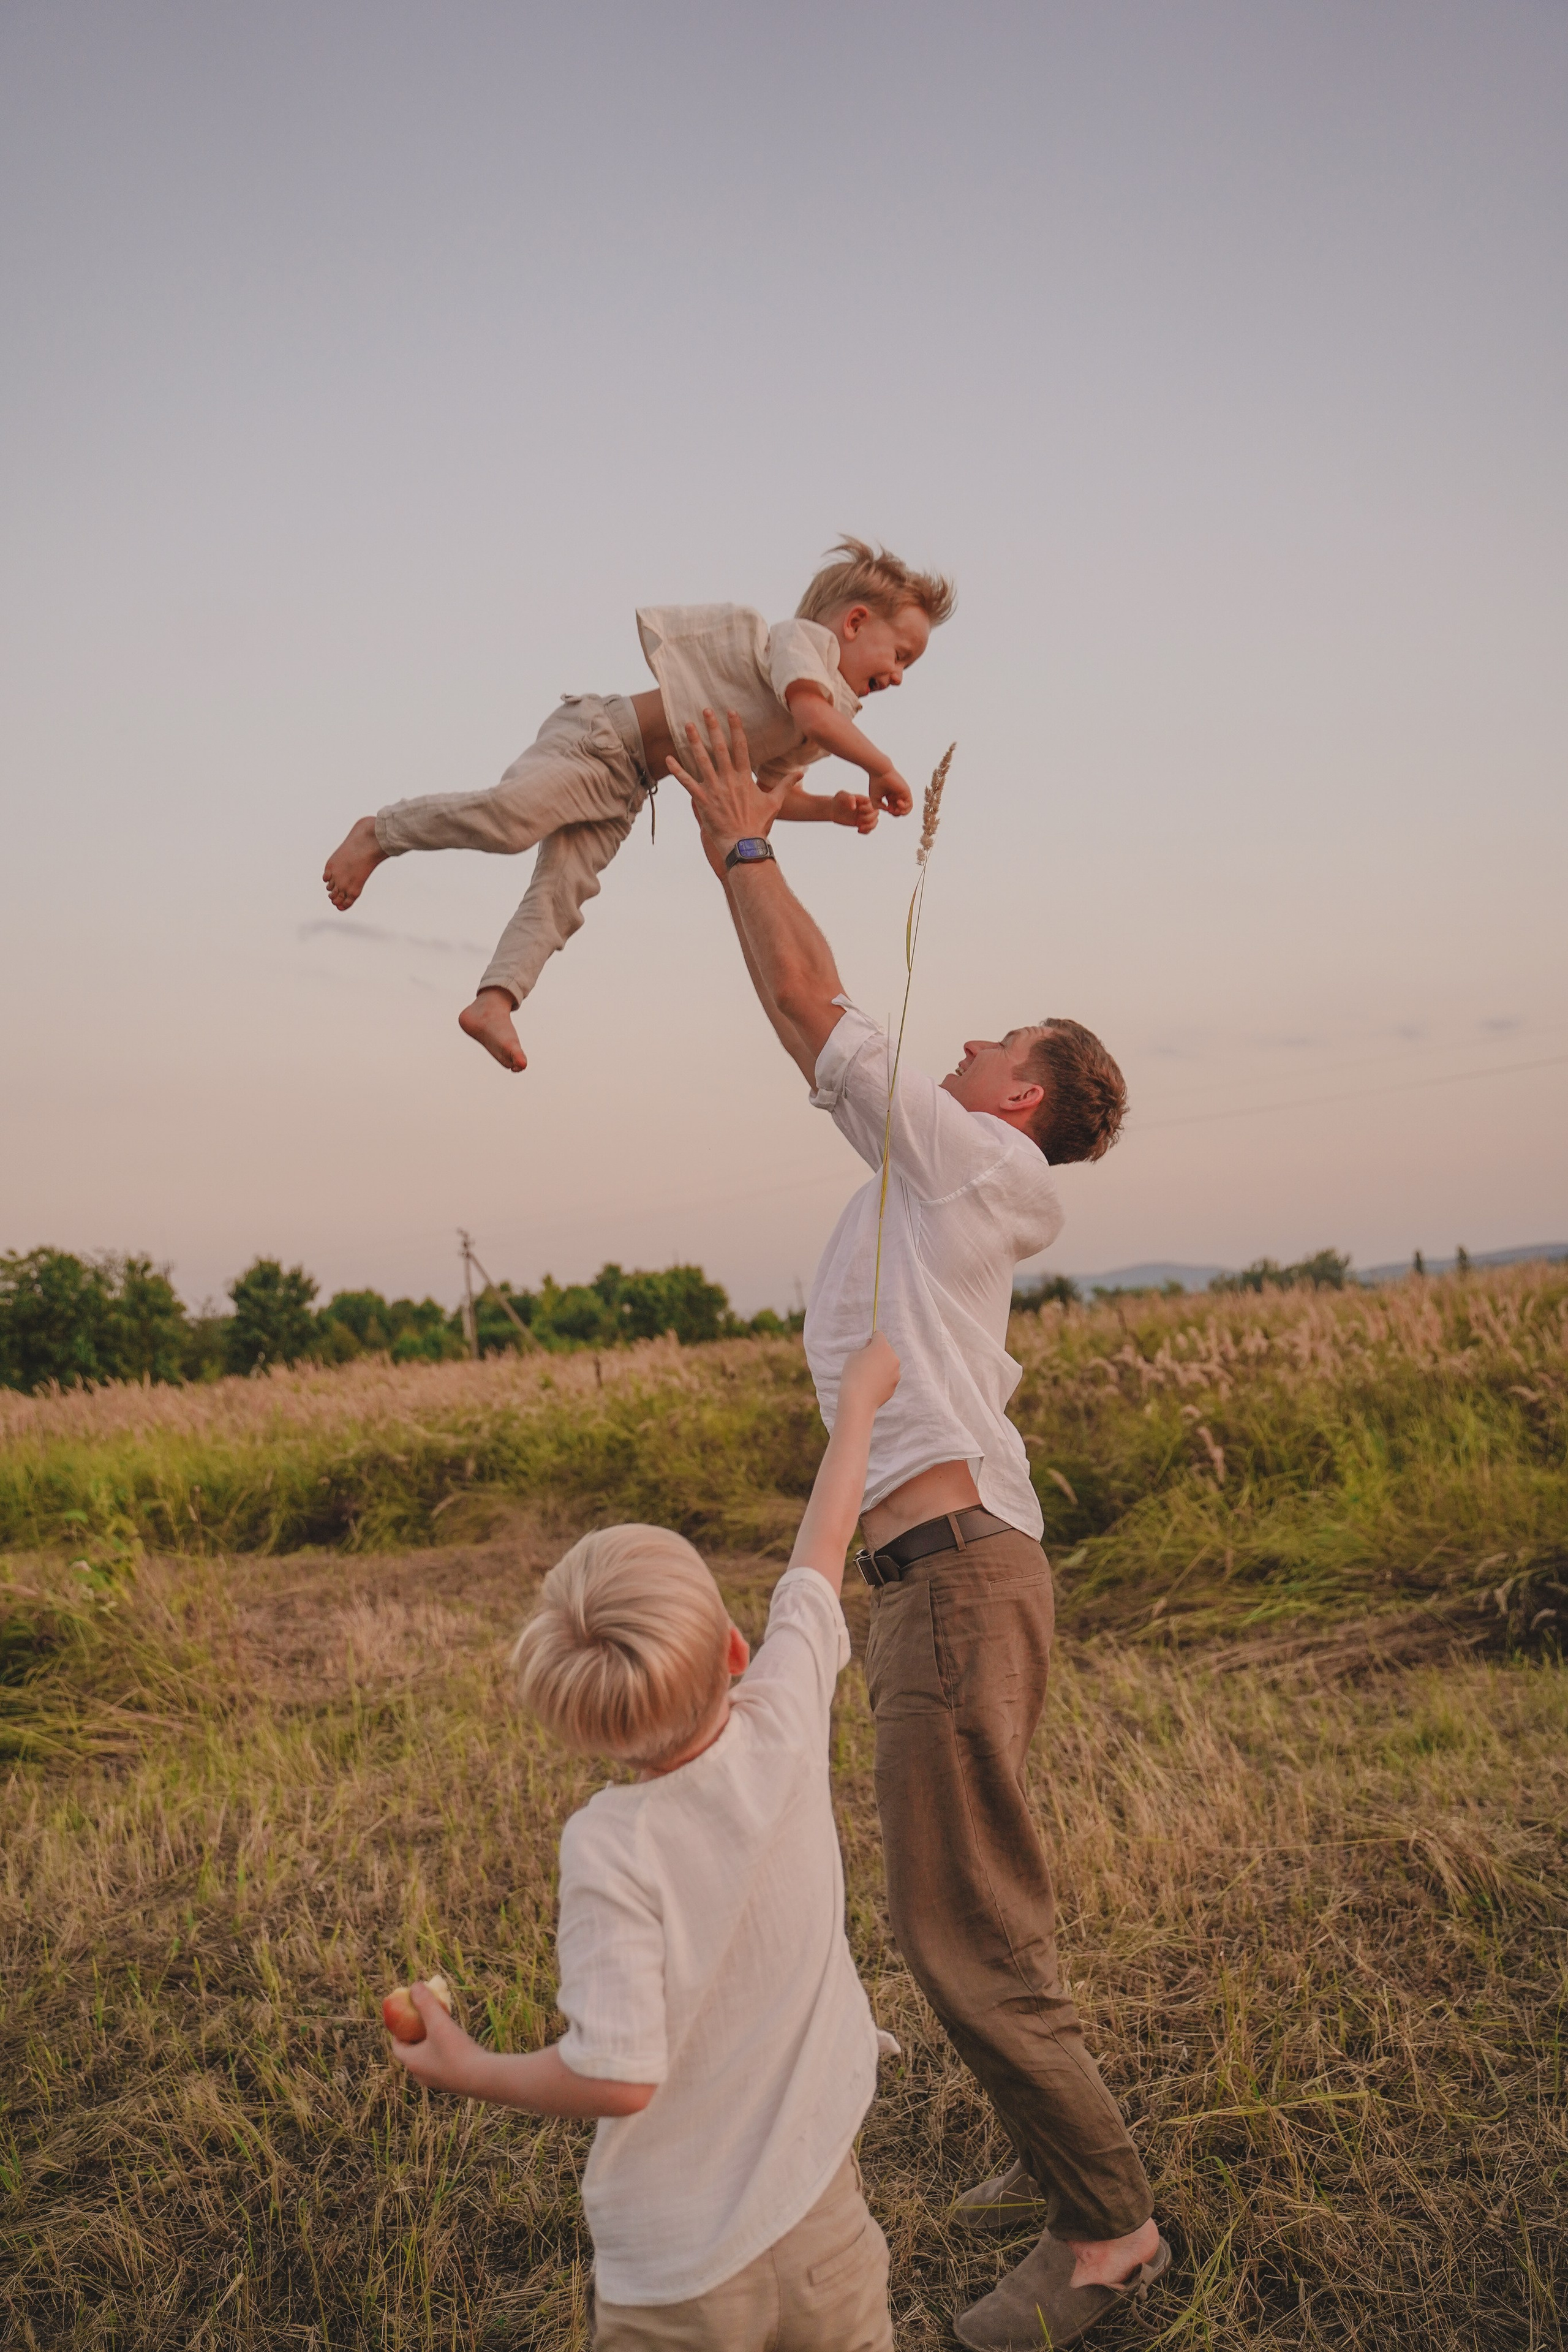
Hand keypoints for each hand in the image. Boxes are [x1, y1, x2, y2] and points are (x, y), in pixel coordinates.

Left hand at [388, 1981, 486, 2095]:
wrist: (483, 2078)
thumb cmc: (456, 2051)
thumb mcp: (439, 2022)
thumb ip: (425, 2003)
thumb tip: (414, 1985)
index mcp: (413, 2062)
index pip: (397, 2047)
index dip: (399, 2031)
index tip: (405, 2017)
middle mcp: (421, 2075)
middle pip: (412, 2053)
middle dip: (416, 2035)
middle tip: (424, 2020)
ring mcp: (437, 2081)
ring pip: (427, 2059)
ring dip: (430, 2044)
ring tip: (441, 2028)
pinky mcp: (452, 2083)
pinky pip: (440, 2064)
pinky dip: (442, 2052)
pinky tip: (456, 2043)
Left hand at [665, 708, 781, 854]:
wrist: (744, 844)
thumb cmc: (759, 824)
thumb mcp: (775, 802)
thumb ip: (785, 784)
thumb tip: (802, 772)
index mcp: (745, 777)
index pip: (741, 747)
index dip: (735, 728)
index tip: (731, 712)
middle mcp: (728, 780)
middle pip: (719, 748)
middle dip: (712, 727)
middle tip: (705, 710)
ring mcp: (714, 789)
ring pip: (702, 760)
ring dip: (693, 742)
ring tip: (687, 725)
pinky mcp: (702, 800)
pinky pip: (687, 783)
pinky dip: (677, 770)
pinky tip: (668, 758)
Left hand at [831, 791, 878, 833]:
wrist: (833, 809)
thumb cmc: (837, 800)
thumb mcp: (841, 796)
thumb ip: (848, 797)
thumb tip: (854, 806)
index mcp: (864, 800)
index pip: (873, 804)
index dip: (868, 808)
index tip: (859, 809)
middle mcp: (866, 808)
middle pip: (876, 813)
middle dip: (869, 818)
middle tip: (858, 820)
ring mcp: (864, 816)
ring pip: (875, 822)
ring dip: (869, 826)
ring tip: (859, 828)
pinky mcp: (861, 823)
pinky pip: (869, 829)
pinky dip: (866, 831)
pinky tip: (858, 830)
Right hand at [839, 1331, 900, 1413]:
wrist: (858, 1400)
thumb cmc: (853, 1374)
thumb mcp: (853, 1355)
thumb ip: (864, 1348)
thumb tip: (871, 1346)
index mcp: (882, 1347)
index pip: (879, 1335)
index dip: (871, 1340)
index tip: (866, 1347)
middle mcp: (893, 1357)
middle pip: (885, 1350)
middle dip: (877, 1354)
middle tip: (864, 1364)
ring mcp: (896, 1372)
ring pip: (888, 1364)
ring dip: (881, 1367)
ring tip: (867, 1376)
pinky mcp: (895, 1384)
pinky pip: (888, 1377)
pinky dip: (882, 1379)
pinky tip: (871, 1386)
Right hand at [869, 766, 912, 816]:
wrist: (880, 772)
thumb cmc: (875, 783)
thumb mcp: (875, 799)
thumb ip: (880, 807)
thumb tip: (888, 810)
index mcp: (890, 797)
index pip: (894, 809)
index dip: (891, 812)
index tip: (886, 808)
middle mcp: (897, 795)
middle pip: (900, 810)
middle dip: (895, 813)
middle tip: (890, 809)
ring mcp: (902, 794)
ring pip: (907, 809)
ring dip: (901, 812)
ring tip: (896, 808)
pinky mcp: (907, 792)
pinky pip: (910, 805)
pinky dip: (905, 808)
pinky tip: (898, 802)